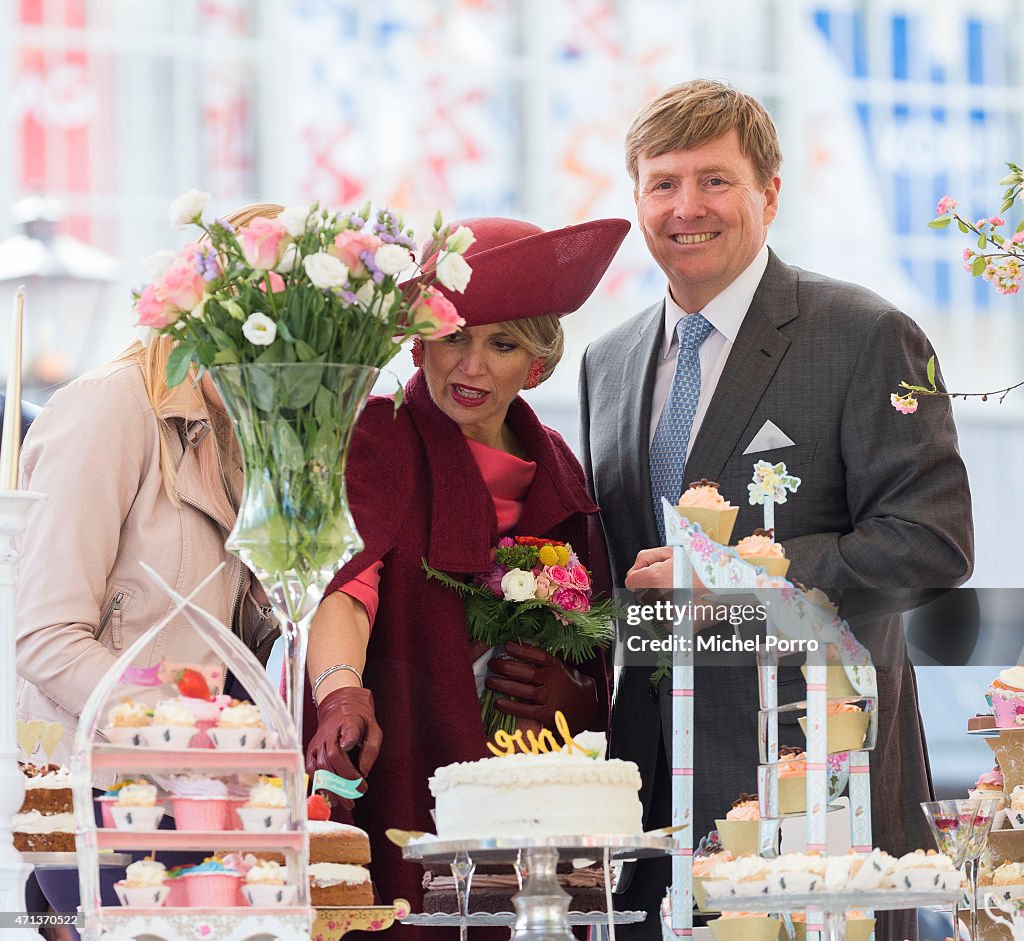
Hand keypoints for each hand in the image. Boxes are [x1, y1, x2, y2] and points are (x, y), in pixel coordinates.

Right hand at [305, 687, 381, 807]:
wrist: (340, 705)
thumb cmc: (359, 719)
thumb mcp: (373, 728)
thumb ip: (371, 749)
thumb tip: (364, 771)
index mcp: (347, 721)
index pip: (348, 733)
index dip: (350, 748)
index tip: (358, 767)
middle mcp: (328, 733)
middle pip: (333, 759)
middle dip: (345, 782)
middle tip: (357, 796)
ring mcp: (317, 742)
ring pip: (321, 768)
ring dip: (333, 788)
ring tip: (346, 802)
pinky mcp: (311, 750)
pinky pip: (311, 770)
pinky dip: (319, 784)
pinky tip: (330, 796)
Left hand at [486, 641, 596, 732]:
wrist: (586, 706)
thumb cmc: (566, 682)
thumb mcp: (561, 665)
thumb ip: (544, 660)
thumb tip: (519, 647)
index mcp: (556, 665)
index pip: (537, 655)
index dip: (522, 650)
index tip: (507, 645)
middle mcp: (553, 680)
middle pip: (526, 673)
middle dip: (506, 667)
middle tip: (492, 664)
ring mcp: (550, 698)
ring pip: (523, 690)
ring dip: (503, 685)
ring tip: (489, 681)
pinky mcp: (547, 714)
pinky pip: (526, 710)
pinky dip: (511, 707)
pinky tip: (498, 703)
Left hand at [626, 546, 717, 632]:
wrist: (731, 581)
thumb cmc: (704, 565)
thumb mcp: (673, 551)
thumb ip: (646, 558)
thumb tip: (634, 571)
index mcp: (656, 577)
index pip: (631, 582)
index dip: (639, 577)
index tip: (648, 577)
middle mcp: (661, 598)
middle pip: (642, 598)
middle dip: (652, 590)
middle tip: (672, 583)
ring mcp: (672, 614)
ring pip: (654, 611)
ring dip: (662, 604)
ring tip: (682, 593)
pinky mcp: (682, 627)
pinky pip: (668, 624)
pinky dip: (673, 617)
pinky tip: (686, 605)